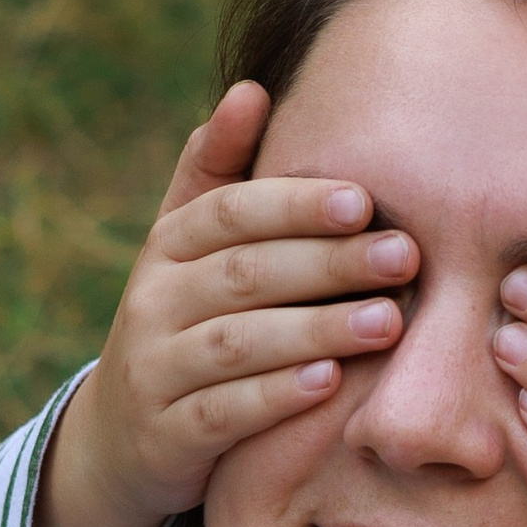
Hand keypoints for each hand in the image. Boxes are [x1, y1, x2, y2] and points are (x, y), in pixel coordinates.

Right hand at [32, 85, 412, 526]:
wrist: (122, 438)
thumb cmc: (186, 321)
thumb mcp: (189, 249)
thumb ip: (217, 173)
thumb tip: (251, 88)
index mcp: (169, 246)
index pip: (229, 212)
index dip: (294, 204)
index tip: (365, 199)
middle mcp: (153, 301)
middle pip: (243, 274)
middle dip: (327, 263)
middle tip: (405, 256)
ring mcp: (155, 370)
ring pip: (236, 344)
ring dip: (315, 330)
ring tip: (388, 322)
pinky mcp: (167, 435)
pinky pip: (223, 414)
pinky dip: (276, 397)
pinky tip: (330, 384)